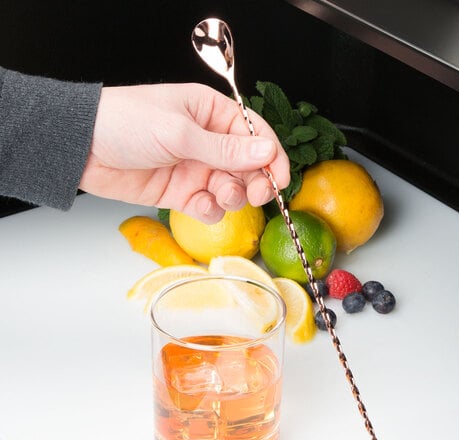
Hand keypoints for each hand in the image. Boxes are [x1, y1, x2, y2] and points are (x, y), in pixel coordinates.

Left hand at [79, 83, 289, 222]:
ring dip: (233, 196)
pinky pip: (209, 207)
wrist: (83, 149)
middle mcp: (208, 141)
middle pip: (249, 166)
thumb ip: (225, 149)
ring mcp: (196, 168)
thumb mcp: (180, 132)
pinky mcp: (182, 193)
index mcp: (211, 114)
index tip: (280, 179)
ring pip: (232, 189)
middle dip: (256, 182)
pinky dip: (209, 211)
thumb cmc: (125, 122)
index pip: (255, 135)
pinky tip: (198, 204)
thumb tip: (266, 153)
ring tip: (217, 194)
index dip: (272, 157)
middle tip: (257, 194)